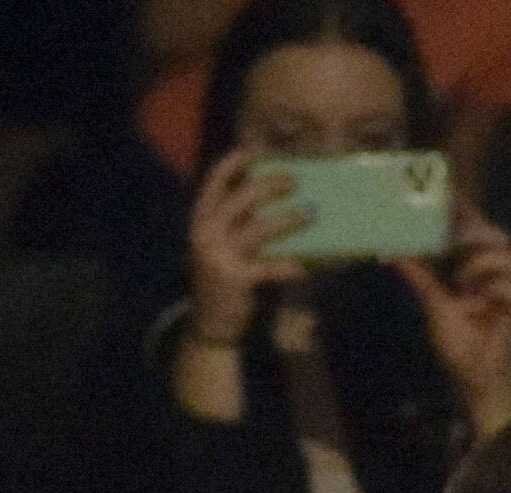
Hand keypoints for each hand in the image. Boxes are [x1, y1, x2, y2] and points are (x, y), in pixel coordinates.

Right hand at [187, 146, 308, 342]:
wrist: (209, 323)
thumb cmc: (223, 279)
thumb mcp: (221, 247)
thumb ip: (238, 225)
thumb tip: (273, 203)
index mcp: (201, 220)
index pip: (213, 183)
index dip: (232, 164)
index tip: (254, 151)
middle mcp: (206, 233)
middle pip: (240, 198)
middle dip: (269, 185)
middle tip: (294, 181)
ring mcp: (218, 255)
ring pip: (256, 228)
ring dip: (286, 219)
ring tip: (310, 213)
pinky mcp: (235, 278)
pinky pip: (269, 267)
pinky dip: (289, 265)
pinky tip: (306, 266)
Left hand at [394, 203, 510, 431]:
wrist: (473, 373)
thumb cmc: (457, 338)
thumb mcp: (432, 302)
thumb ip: (418, 275)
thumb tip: (390, 253)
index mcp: (475, 267)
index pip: (476, 231)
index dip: (468, 214)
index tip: (452, 199)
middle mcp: (494, 274)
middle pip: (500, 237)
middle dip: (479, 232)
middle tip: (459, 236)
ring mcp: (507, 290)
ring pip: (508, 259)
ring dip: (484, 264)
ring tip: (463, 280)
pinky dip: (496, 291)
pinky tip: (480, 303)